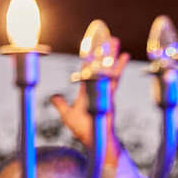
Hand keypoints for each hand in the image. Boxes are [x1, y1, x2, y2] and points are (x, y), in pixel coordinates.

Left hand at [50, 39, 129, 159]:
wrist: (95, 140)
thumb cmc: (84, 130)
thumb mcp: (68, 115)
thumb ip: (61, 105)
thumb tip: (53, 97)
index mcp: (88, 91)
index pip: (88, 71)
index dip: (89, 59)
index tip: (92, 47)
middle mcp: (98, 88)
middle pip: (101, 66)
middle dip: (104, 52)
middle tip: (108, 37)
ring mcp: (105, 90)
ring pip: (108, 68)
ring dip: (111, 53)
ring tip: (115, 40)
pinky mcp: (110, 94)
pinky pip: (113, 77)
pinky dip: (118, 65)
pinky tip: (124, 56)